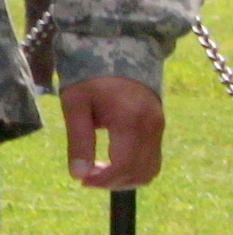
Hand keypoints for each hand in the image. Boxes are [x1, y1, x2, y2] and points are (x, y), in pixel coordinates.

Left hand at [60, 74, 163, 189]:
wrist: (118, 52)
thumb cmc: (90, 77)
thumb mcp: (75, 105)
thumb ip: (78, 140)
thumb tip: (78, 175)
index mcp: (130, 120)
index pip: (123, 165)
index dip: (103, 179)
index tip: (82, 180)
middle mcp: (151, 126)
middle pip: (138, 172)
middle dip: (111, 182)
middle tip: (86, 177)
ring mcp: (159, 127)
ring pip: (149, 170)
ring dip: (124, 179)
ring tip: (98, 171)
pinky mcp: (159, 128)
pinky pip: (152, 160)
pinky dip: (134, 169)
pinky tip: (112, 164)